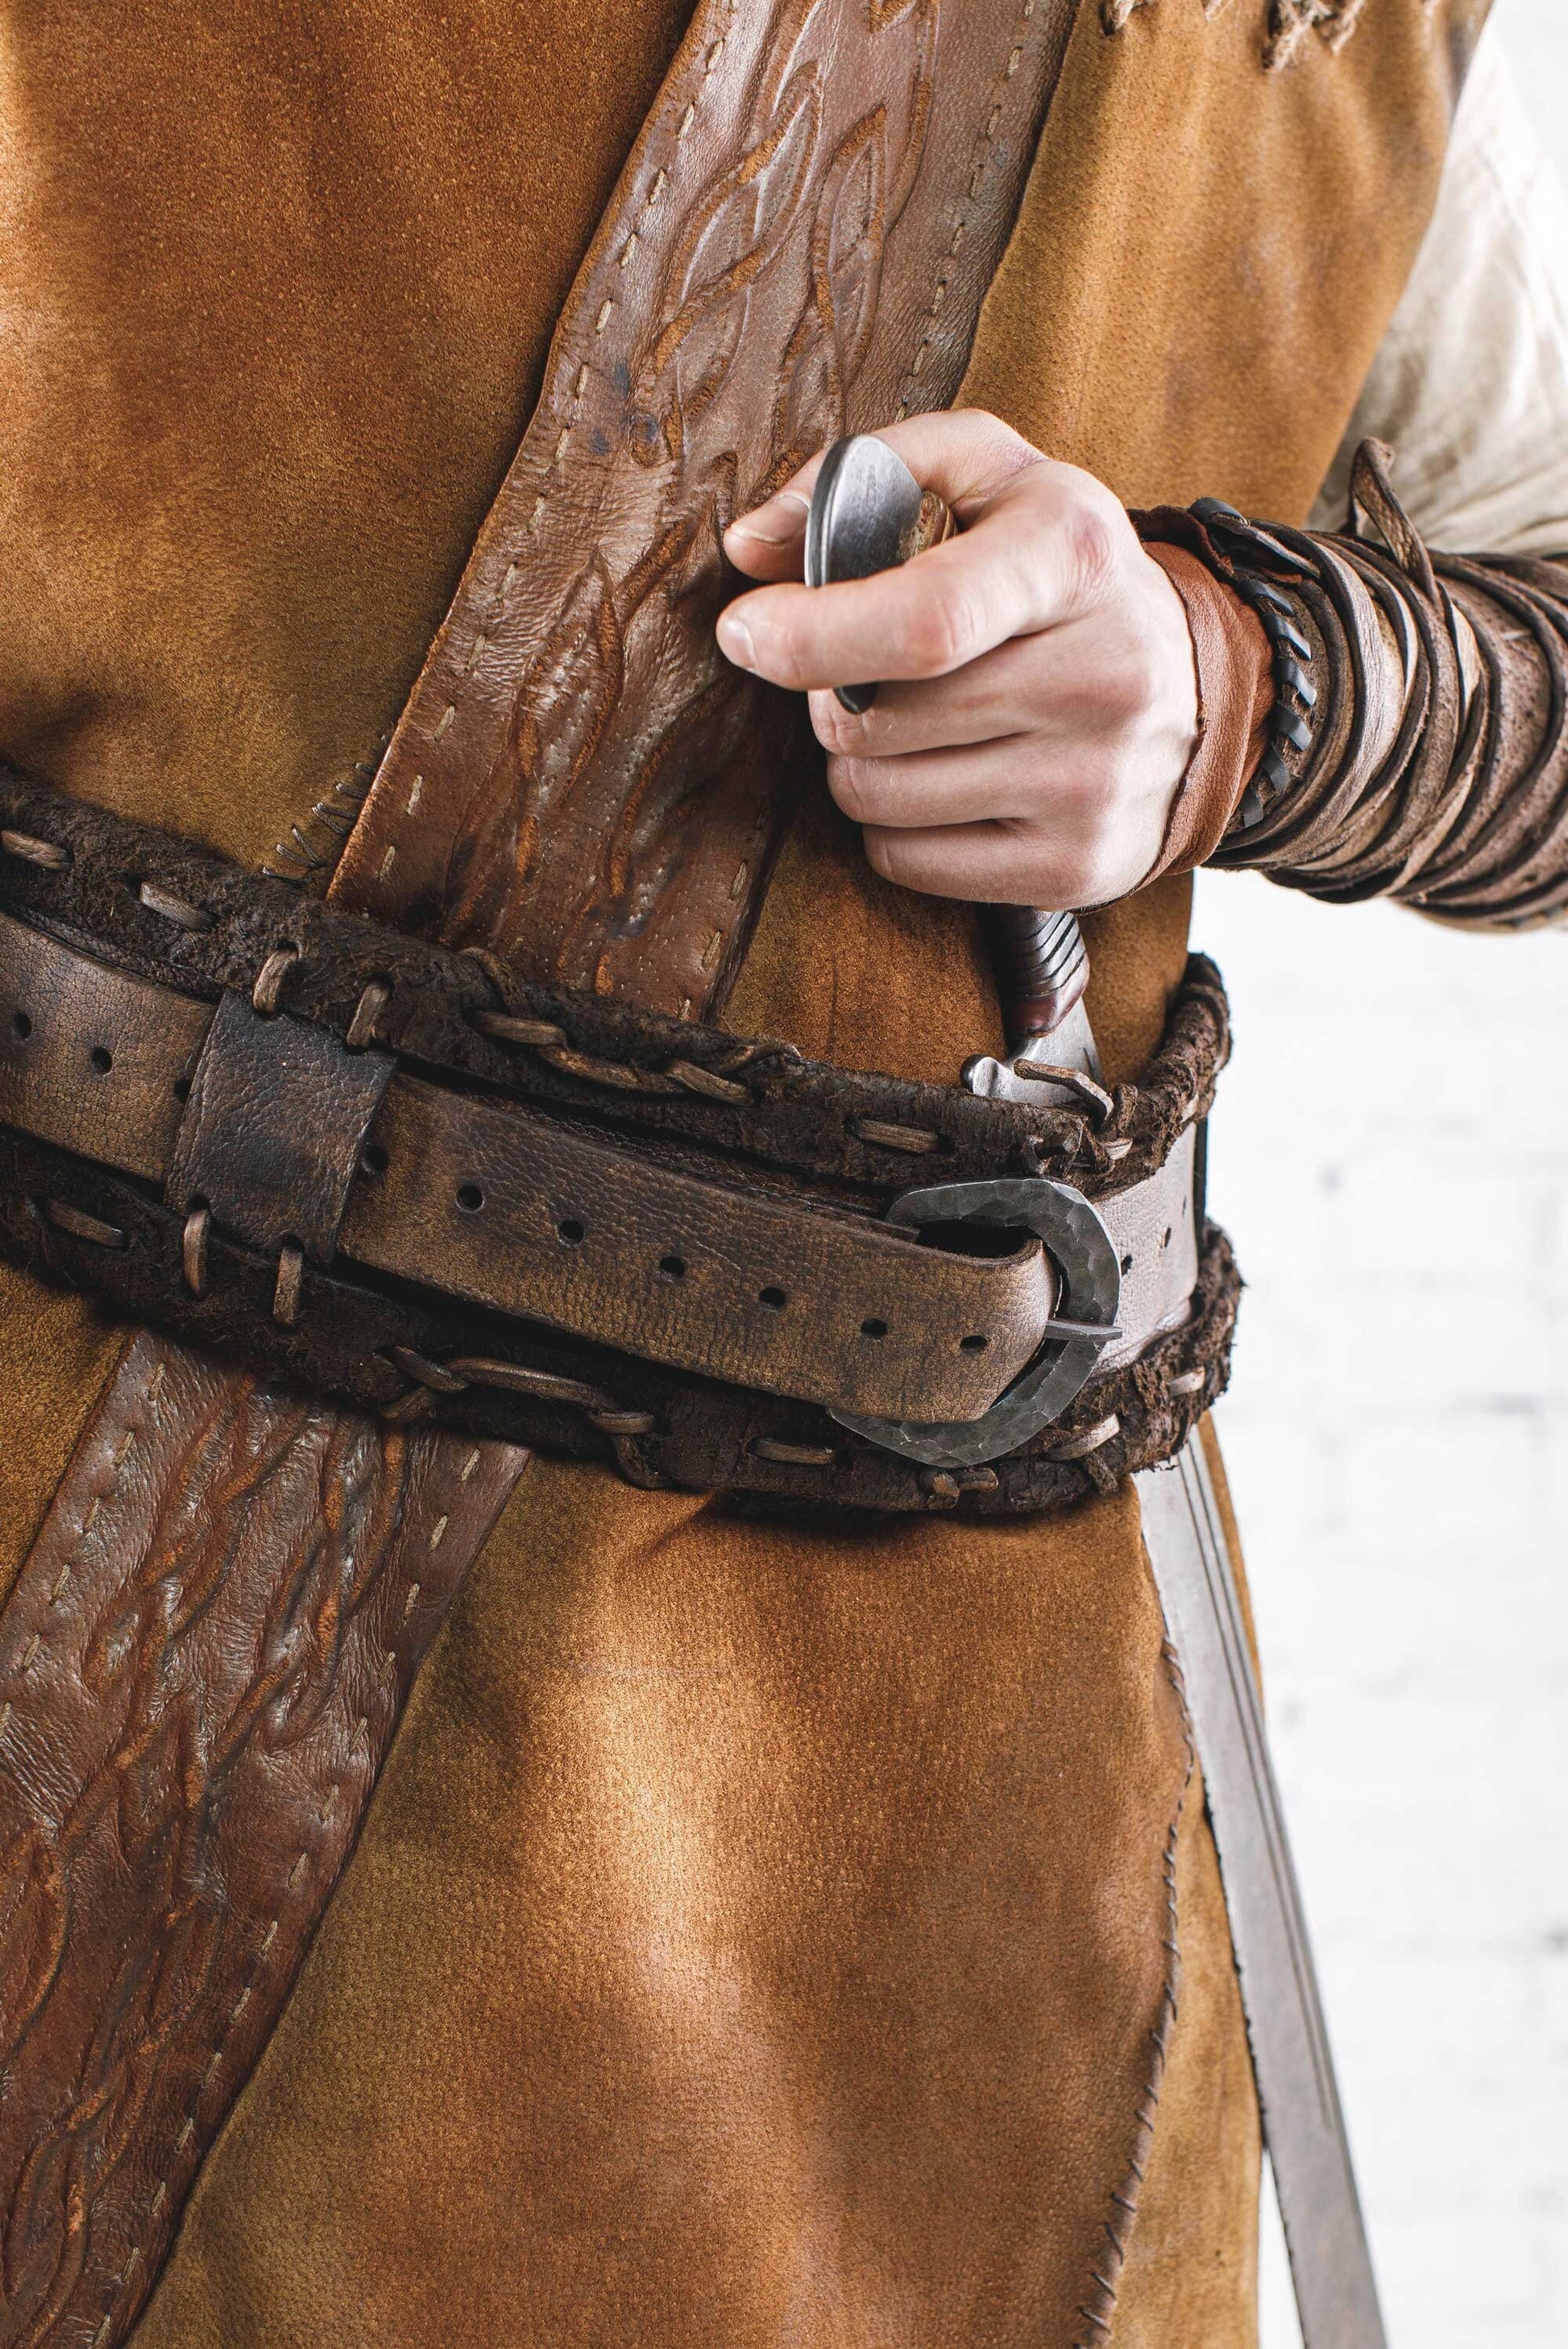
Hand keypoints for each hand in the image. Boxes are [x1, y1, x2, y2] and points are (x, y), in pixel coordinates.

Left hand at [717, 412, 1197, 907]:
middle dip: (832, 697)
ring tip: (913, 725)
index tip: (745, 632)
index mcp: (1074, 556)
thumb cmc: (1059, 575)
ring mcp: (1094, 784)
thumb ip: (867, 473)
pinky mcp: (1075, 869)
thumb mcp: (993, 477)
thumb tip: (748, 546)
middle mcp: (1102, 674)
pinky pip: (906, 861)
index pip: (924, 621)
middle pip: (877, 721)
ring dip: (860, 763)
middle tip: (865, 675)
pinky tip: (944, 781)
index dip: (811, 635)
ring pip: (876, 797)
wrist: (1200, 692)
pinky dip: (894, 827)